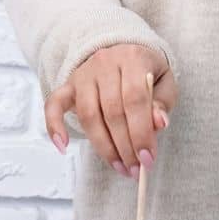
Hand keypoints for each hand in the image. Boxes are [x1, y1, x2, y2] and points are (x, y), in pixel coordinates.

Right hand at [44, 44, 176, 180]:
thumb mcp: (164, 82)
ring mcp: (83, 74)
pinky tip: (63, 147)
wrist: (122, 50)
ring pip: (88, 115)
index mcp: (133, 58)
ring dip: (103, 147)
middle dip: (125, 146)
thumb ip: (162, 103)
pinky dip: (54, 126)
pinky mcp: (68, 85)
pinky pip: (54, 105)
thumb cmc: (146, 72)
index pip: (135, 98)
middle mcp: (104, 63)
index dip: (141, 132)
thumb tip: (159, 123)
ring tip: (118, 166)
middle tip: (135, 169)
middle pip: (112, 111)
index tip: (148, 159)